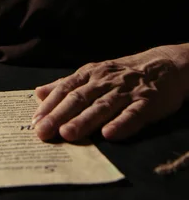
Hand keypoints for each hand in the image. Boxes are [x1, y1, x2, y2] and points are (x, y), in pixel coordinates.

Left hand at [32, 47, 184, 141]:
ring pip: (102, 106)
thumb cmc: (122, 73)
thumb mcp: (93, 73)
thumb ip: (66, 84)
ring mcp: (126, 92)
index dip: (50, 105)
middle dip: (60, 115)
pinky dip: (121, 124)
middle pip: (79, 98)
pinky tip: (109, 135)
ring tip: (68, 134)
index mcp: (91, 74)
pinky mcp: (147, 102)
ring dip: (84, 120)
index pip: (66, 89)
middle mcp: (105, 81)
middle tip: (43, 132)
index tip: (35, 120)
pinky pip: (133, 114)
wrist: (163, 64)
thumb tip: (39, 92)